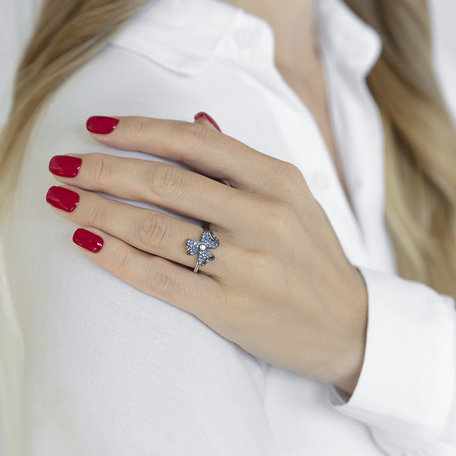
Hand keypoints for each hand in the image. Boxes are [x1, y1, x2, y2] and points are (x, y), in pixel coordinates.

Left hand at [46, 113, 367, 395]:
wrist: (348, 324)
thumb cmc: (313, 256)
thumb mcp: (291, 197)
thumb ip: (241, 161)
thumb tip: (195, 119)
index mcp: (278, 180)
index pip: (195, 141)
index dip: (140, 130)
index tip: (98, 128)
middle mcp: (264, 216)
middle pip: (166, 182)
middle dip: (105, 170)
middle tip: (65, 164)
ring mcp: (248, 264)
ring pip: (154, 229)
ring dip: (99, 210)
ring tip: (63, 199)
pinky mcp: (231, 307)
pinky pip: (159, 277)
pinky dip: (116, 257)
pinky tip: (86, 241)